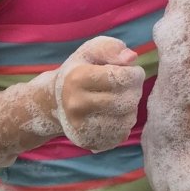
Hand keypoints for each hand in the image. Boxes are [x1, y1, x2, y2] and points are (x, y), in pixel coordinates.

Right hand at [54, 36, 145, 151]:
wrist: (54, 101)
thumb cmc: (80, 70)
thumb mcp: (91, 51)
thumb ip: (111, 49)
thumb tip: (131, 58)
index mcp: (77, 79)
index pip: (120, 78)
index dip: (135, 74)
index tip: (134, 72)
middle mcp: (76, 105)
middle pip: (125, 101)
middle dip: (135, 91)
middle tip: (130, 86)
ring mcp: (80, 126)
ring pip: (125, 121)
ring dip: (131, 109)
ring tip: (122, 100)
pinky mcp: (87, 141)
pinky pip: (120, 136)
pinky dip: (124, 124)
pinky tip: (116, 115)